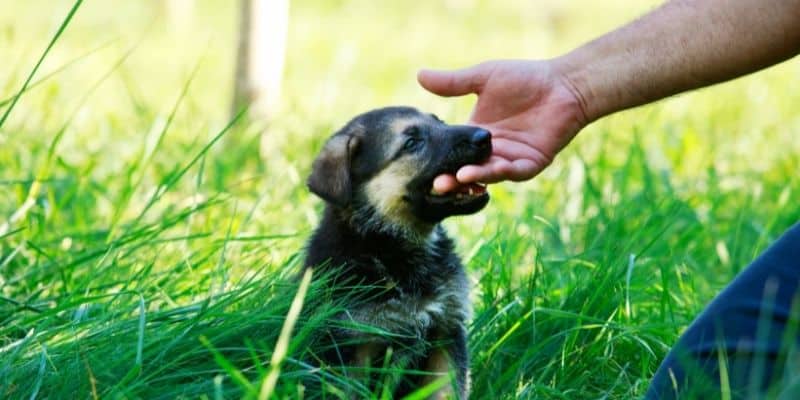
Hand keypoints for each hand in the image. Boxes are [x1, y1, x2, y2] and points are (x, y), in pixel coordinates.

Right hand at [418, 59, 589, 192]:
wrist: (563, 84)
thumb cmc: (525, 78)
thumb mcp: (483, 78)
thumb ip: (453, 83)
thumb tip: (419, 74)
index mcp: (475, 134)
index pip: (452, 151)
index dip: (439, 161)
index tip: (422, 167)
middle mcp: (490, 151)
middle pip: (467, 169)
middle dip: (452, 179)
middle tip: (437, 185)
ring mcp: (510, 159)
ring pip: (488, 174)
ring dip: (474, 178)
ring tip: (459, 178)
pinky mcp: (530, 163)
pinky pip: (513, 172)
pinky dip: (500, 173)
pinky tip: (489, 170)